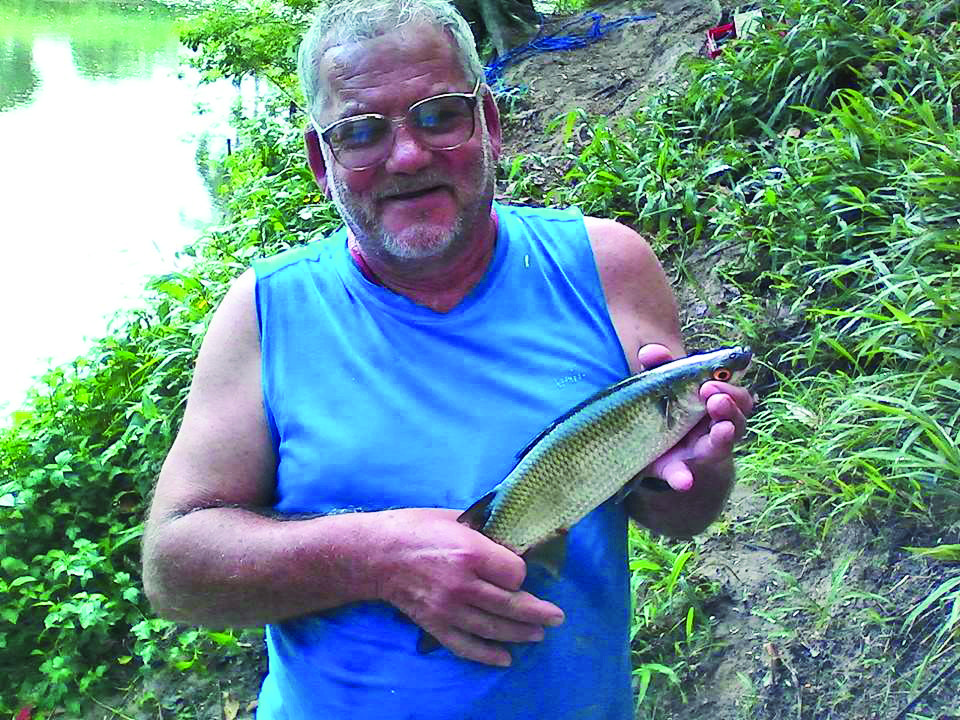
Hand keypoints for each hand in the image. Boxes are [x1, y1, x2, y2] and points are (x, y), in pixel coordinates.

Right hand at [372, 509, 564, 666]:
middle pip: (511, 605)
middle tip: (556, 617)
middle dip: (538, 612)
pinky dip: (487, 655)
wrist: (377, 554)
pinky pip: (466, 645)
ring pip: (494, 628)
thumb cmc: (417, 528)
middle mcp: (462, 584)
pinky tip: (505, 657)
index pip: (515, 573)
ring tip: (537, 634)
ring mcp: (448, 608)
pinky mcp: (435, 624)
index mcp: (470, 552)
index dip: (520, 573)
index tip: (516, 570)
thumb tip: (514, 546)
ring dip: (520, 634)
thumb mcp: (456, 519)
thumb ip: (485, 536)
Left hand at [637, 344, 752, 490]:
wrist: (651, 451)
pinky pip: (682, 476)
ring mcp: (699, 452)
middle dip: (729, 406)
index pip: (738, 396)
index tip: (713, 382)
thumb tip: (650, 352)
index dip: (732, 388)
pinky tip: (684, 481)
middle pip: (738, 419)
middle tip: (713, 396)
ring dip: (723, 436)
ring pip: (721, 446)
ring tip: (721, 428)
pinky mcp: (677, 472)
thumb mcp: (662, 388)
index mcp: (715, 405)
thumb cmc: (665, 410)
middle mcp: (715, 429)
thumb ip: (658, 368)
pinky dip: (682, 478)